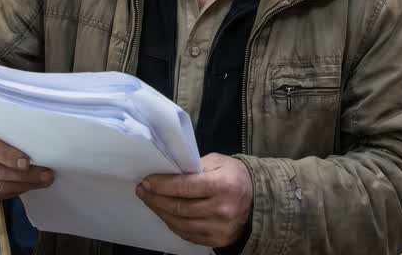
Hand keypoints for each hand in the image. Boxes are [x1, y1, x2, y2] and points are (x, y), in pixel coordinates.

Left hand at [136, 153, 252, 248]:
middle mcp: (221, 209)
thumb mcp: (219, 162)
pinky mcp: (217, 240)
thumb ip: (194, 166)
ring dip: (161, 212)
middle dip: (155, 199)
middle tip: (142, 191)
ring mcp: (219, 228)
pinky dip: (173, 224)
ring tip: (150, 202)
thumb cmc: (235, 176)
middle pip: (179, 207)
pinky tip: (166, 214)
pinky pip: (187, 234)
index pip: (184, 186)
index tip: (146, 181)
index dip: (161, 185)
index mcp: (222, 185)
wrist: (259, 201)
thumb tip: (167, 171)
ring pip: (179, 223)